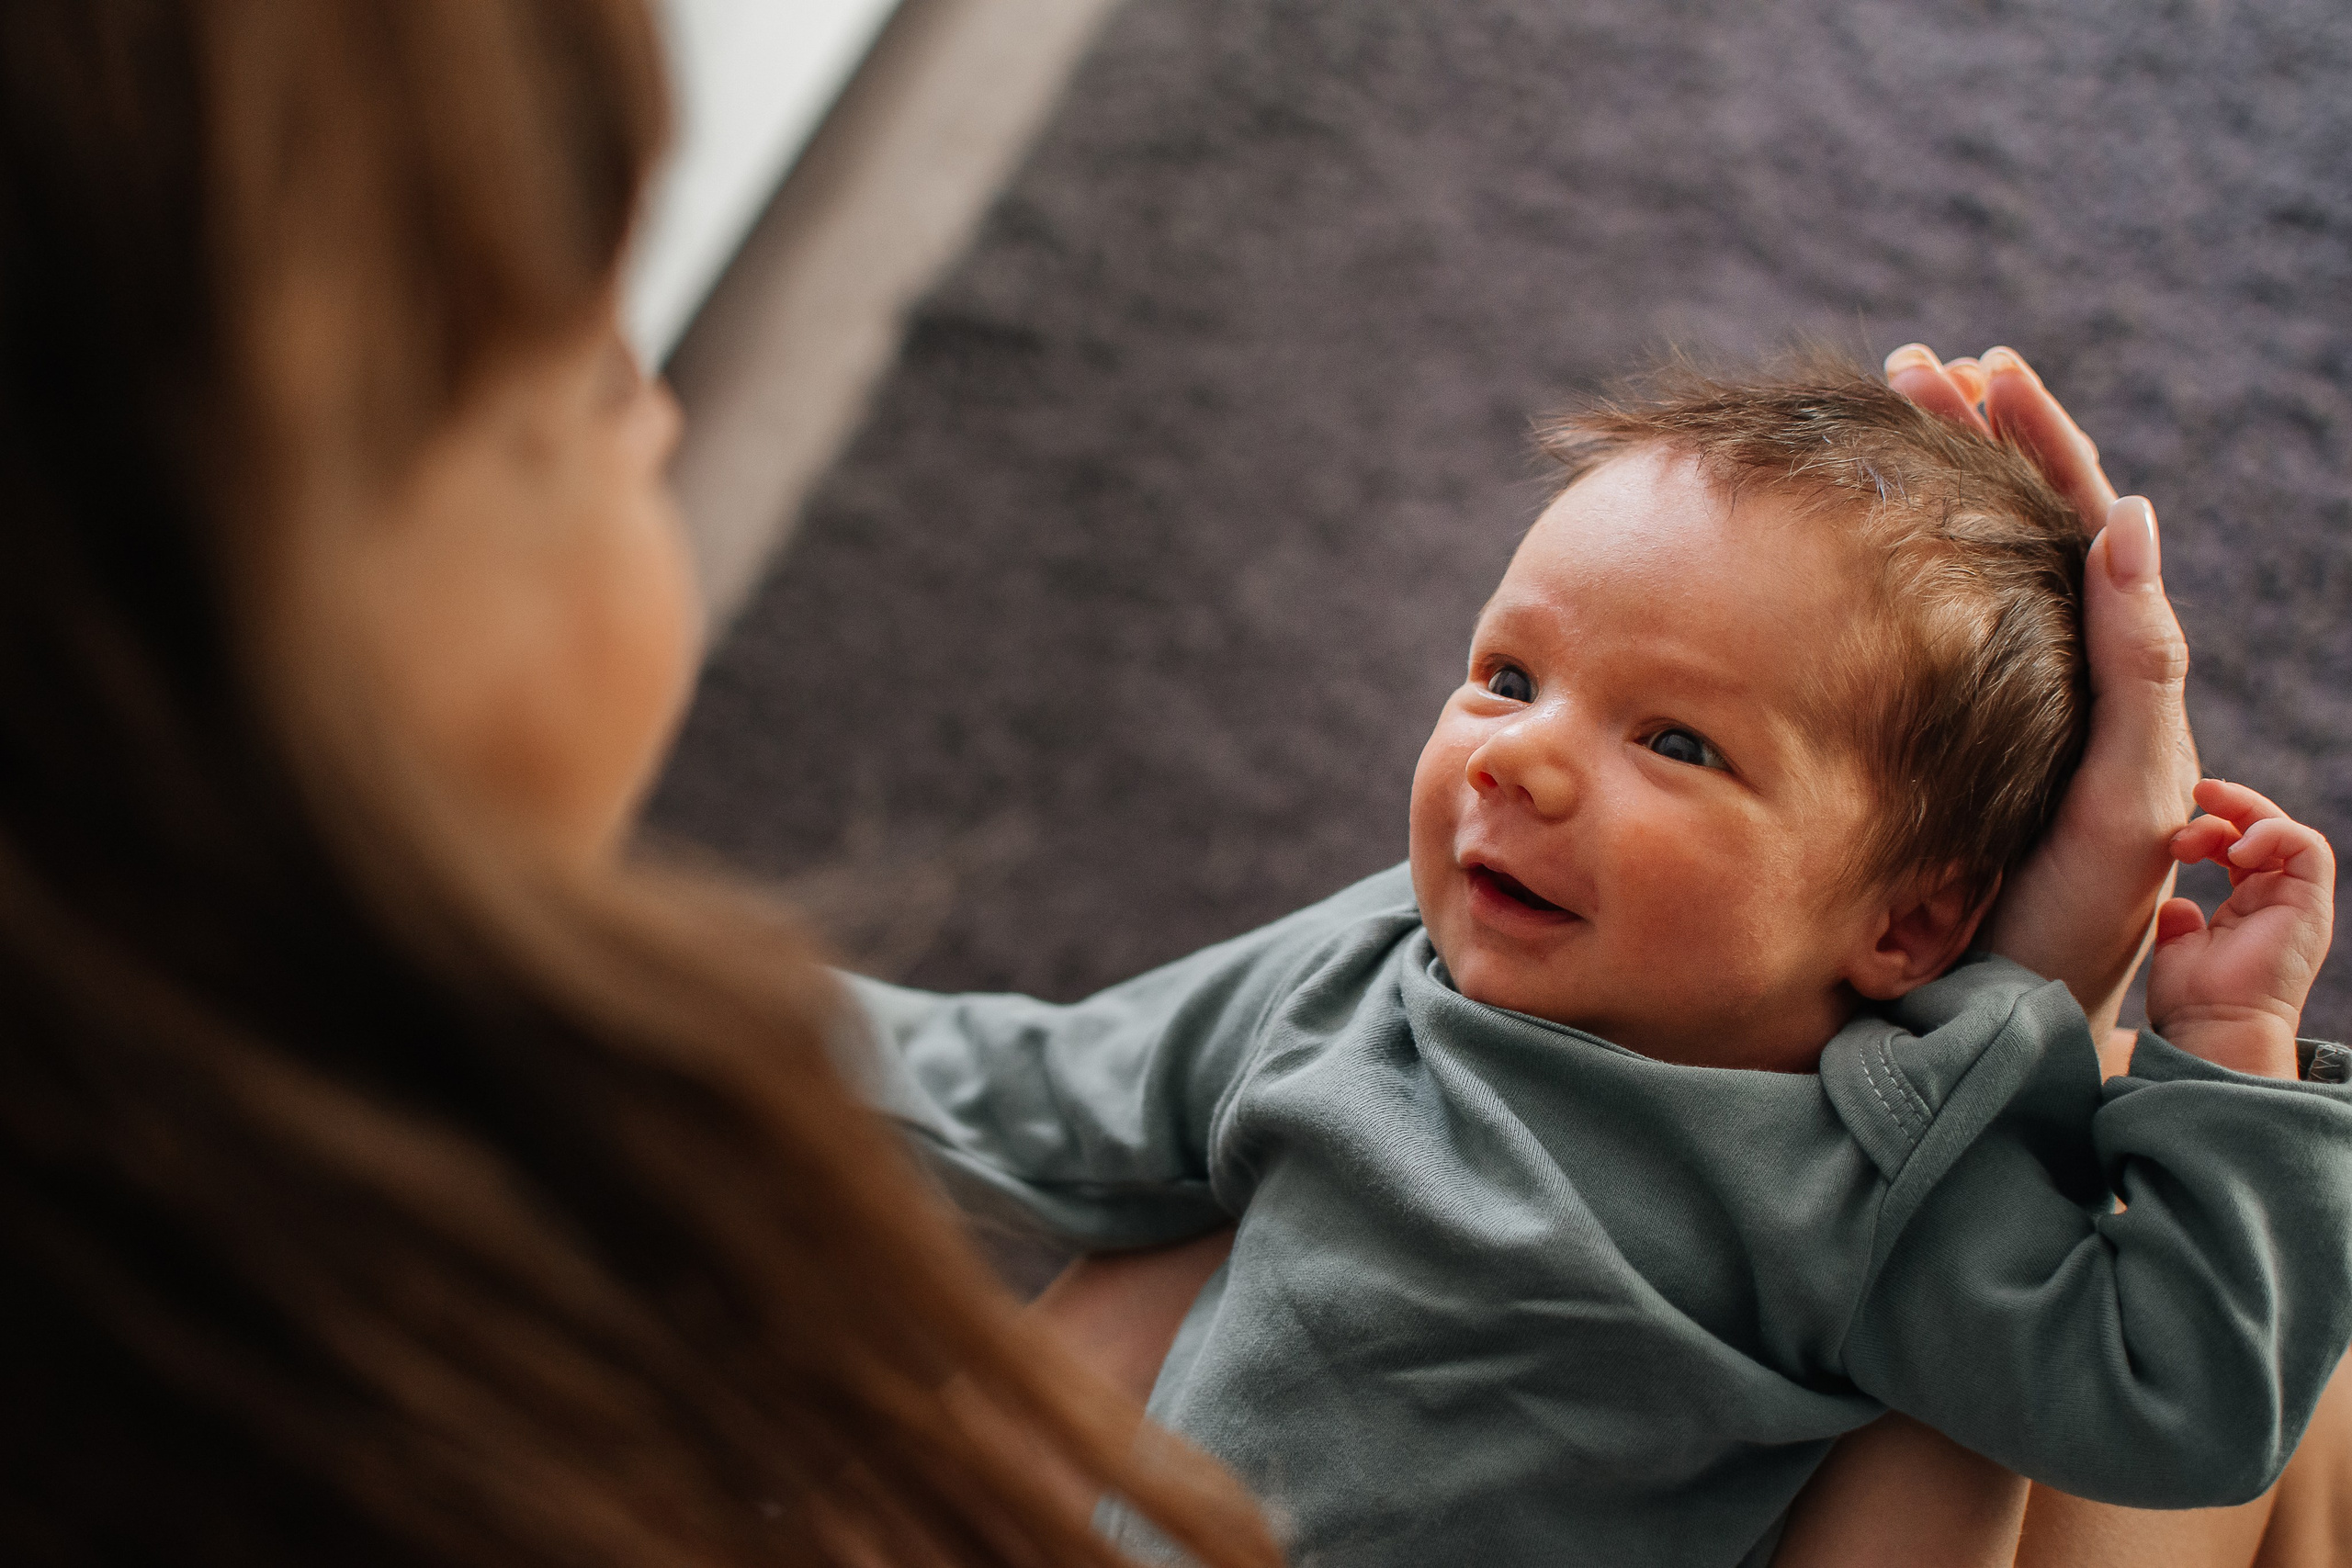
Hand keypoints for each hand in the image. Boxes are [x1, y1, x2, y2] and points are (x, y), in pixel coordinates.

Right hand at [1885, 344, 2198, 1037]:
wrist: (2004, 1009)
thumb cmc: (2071, 917)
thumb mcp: (2129, 795)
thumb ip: (2137, 662)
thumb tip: (2127, 518)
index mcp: (2108, 670)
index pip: (2081, 520)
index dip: (2037, 438)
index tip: (1981, 369)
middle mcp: (2048, 671)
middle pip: (2018, 520)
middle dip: (1970, 433)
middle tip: (1914, 366)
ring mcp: (1988, 700)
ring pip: (1964, 560)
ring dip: (1930, 479)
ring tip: (1884, 414)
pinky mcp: (1930, 734)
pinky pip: (1912, 622)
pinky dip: (1883, 560)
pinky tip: (1840, 534)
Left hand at [2148, 779, 2335, 1078]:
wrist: (2214, 1030)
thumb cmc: (2193, 1003)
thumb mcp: (2179, 950)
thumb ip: (2181, 923)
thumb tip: (2177, 905)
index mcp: (2249, 909)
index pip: (2239, 848)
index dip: (2211, 829)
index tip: (2175, 837)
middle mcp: (2278, 902)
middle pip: (2266, 830)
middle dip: (2230, 807)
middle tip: (2195, 796)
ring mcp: (2297, 903)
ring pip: (2288, 831)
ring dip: (2247, 813)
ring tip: (2201, 834)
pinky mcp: (2310, 904)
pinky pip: (2308, 846)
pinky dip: (2273, 832)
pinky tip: (2235, 850)